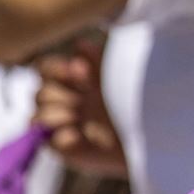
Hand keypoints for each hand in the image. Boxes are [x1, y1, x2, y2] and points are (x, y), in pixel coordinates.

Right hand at [34, 37, 128, 179]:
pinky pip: (50, 142)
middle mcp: (69, 102)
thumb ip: (98, 56)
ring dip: (58, 115)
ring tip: (78, 117)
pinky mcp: (69, 149)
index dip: (55, 69)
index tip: (78, 69)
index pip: (46, 70)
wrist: (157, 126)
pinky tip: (80, 135)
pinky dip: (63, 137)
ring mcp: (67, 126)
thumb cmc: (141, 93)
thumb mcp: (119, 69)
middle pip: (39, 94)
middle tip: (82, 98)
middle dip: (59, 94)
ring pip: (37, 118)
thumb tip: (79, 44)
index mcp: (79, 80)